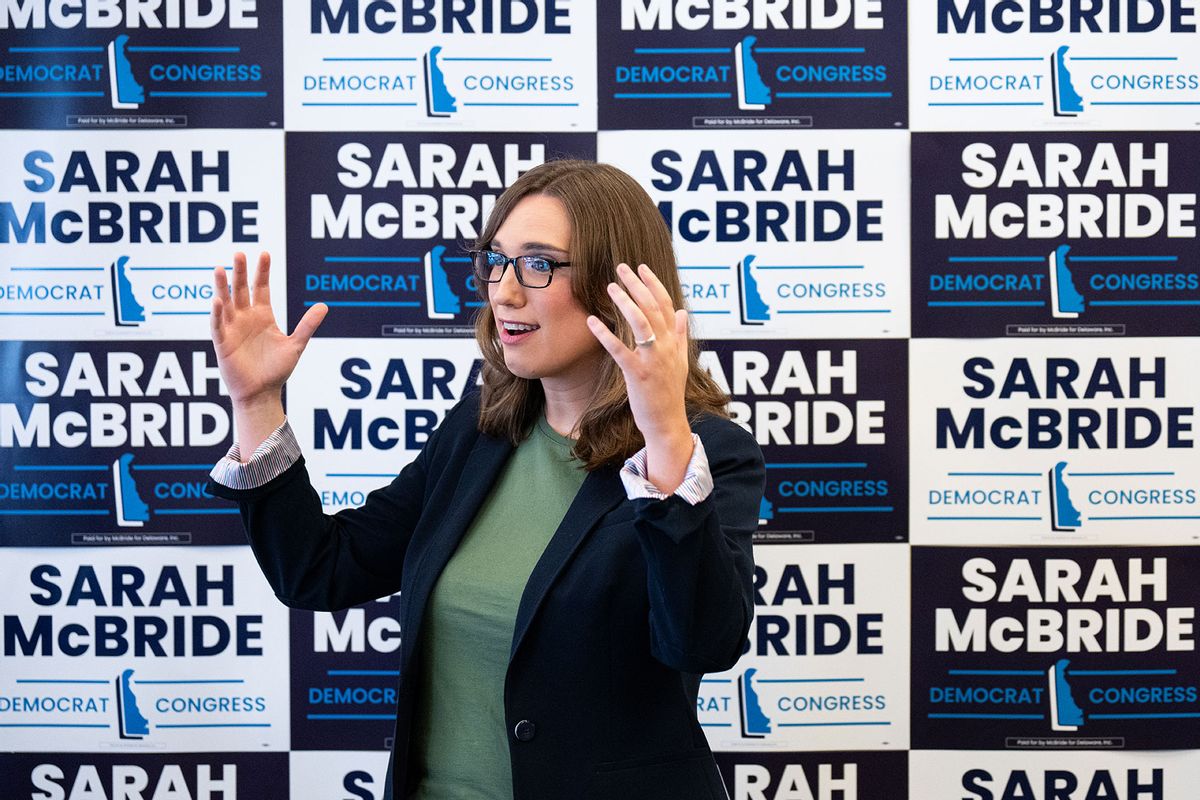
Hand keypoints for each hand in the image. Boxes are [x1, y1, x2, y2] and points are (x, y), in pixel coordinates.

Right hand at [210, 252, 326, 451]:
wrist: (262, 393)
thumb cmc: (276, 370)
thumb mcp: (295, 345)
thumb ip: (308, 325)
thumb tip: (324, 305)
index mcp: (263, 316)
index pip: (261, 288)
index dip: (262, 271)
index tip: (265, 253)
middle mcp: (246, 318)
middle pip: (241, 290)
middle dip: (240, 272)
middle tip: (239, 253)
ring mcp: (232, 329)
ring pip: (226, 303)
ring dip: (222, 286)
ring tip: (220, 268)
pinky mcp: (223, 343)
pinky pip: (217, 325)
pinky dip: (217, 313)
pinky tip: (218, 300)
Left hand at [587, 263, 693, 491]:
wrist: (667, 422)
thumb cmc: (669, 393)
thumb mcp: (680, 361)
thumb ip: (680, 335)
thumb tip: (681, 312)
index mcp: (673, 342)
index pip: (666, 305)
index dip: (653, 284)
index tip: (641, 267)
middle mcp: (666, 347)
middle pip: (652, 308)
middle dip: (637, 285)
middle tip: (621, 267)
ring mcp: (653, 361)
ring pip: (641, 323)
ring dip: (625, 302)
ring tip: (609, 286)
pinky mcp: (639, 375)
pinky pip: (621, 350)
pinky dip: (606, 335)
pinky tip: (593, 321)